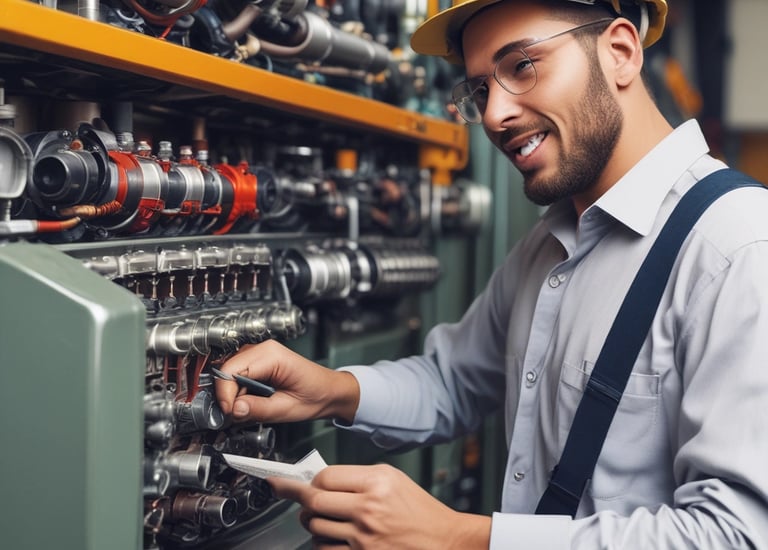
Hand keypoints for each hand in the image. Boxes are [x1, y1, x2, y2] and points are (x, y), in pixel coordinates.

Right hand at [214, 339, 359, 423]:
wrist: (330, 391)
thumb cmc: (316, 395)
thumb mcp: (286, 409)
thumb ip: (258, 409)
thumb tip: (234, 410)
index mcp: (272, 356)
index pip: (231, 371)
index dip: (225, 395)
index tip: (230, 413)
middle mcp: (264, 349)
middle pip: (227, 369)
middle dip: (228, 395)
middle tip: (237, 414)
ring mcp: (261, 353)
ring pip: (230, 372)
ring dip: (234, 393)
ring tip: (249, 407)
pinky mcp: (260, 361)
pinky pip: (239, 373)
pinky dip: (240, 390)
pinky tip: (252, 400)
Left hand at [270, 463, 490, 549]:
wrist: (444, 542)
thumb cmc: (420, 511)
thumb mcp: (393, 480)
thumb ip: (357, 477)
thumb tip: (321, 479)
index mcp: (377, 482)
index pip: (325, 477)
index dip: (310, 479)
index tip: (299, 480)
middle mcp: (369, 508)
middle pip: (314, 501)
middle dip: (296, 497)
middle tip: (287, 492)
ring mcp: (364, 536)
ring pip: (315, 527)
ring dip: (310, 521)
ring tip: (320, 516)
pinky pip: (324, 549)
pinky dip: (322, 542)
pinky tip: (331, 536)